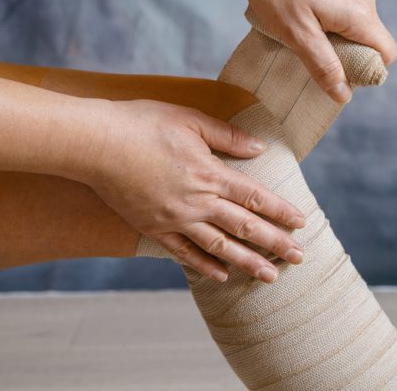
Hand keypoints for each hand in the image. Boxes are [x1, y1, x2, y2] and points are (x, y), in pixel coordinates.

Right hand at [82, 99, 305, 283]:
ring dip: (248, 263)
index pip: (255, 197)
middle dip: (275, 244)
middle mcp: (197, 202)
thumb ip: (227, 137)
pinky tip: (222, 276)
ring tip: (270, 277)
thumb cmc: (142, 124)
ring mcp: (175, 219)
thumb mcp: (190, 120)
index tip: (301, 223)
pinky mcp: (153, 228)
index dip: (281, 211)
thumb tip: (259, 149)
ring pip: (220, 247)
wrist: (95, 144)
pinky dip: (205, 266)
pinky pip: (184, 254)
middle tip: (300, 258)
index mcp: (210, 174)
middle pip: (245, 228)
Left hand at [226, 0, 396, 102]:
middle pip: (371, 38)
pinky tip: (300, 7)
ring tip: (300, 27)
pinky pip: (345, 2)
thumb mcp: (297, 34)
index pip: (387, 53)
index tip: (338, 73)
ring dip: (335, 33)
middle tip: (310, 53)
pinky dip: (329, 13)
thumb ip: (323, 66)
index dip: (368, 70)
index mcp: (360, 13)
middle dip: (347, 53)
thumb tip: (344, 95)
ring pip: (356, 20)